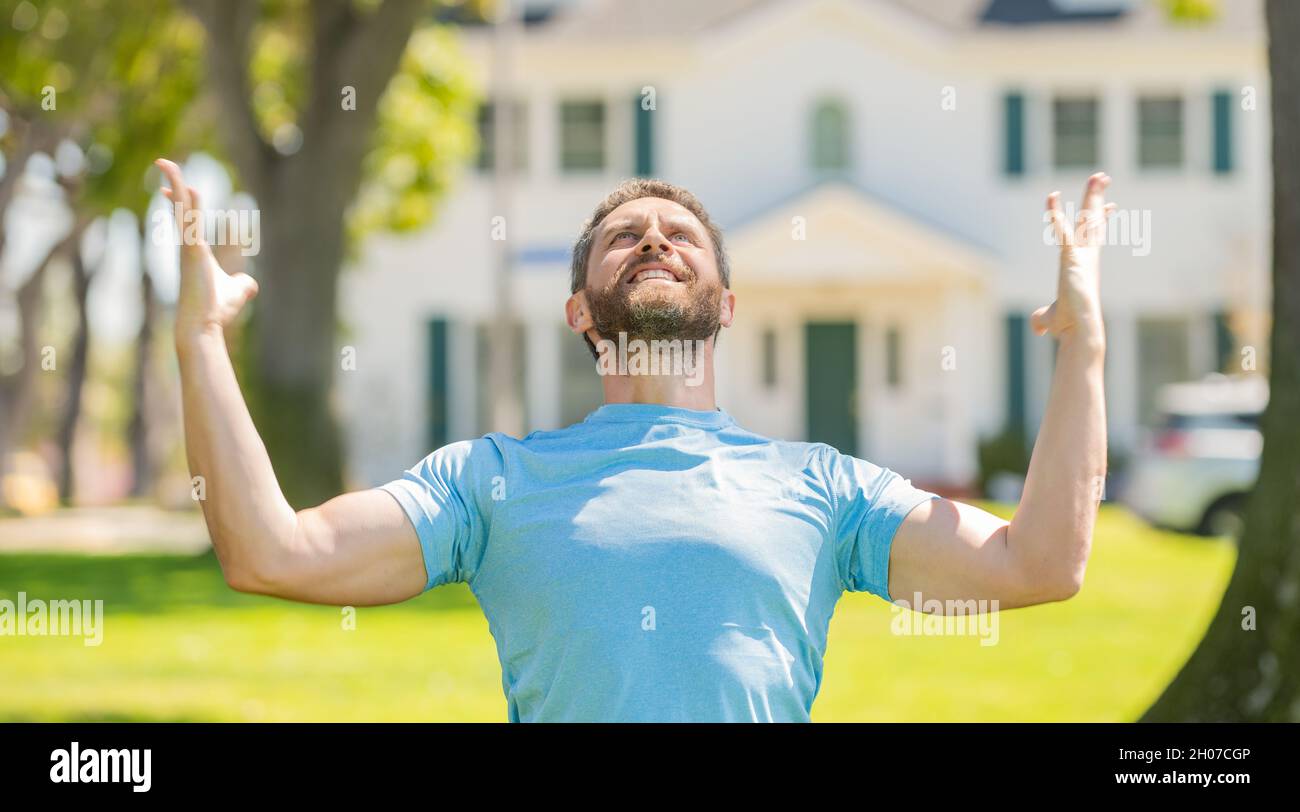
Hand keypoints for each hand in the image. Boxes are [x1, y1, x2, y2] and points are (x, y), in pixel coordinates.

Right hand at [156, 158, 258, 341]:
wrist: (204, 325)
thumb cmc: (216, 310)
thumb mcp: (237, 292)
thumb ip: (243, 284)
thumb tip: (250, 284)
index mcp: (196, 252)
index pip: (188, 219)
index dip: (184, 202)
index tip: (172, 189)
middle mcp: (188, 246)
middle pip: (180, 208)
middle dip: (175, 185)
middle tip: (164, 163)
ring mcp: (187, 247)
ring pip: (181, 208)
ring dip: (175, 184)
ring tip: (165, 162)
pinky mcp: (191, 250)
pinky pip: (187, 219)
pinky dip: (184, 202)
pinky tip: (181, 184)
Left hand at [1032, 171, 1115, 344]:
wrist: (1079, 331)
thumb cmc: (1068, 326)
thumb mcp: (1050, 319)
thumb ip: (1041, 319)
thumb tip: (1036, 328)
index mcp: (1084, 265)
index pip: (1094, 237)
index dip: (1101, 220)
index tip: (1112, 206)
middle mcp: (1087, 256)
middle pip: (1092, 221)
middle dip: (1096, 197)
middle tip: (1102, 176)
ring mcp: (1082, 255)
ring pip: (1086, 219)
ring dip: (1091, 196)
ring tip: (1098, 175)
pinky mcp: (1072, 259)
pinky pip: (1062, 232)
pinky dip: (1055, 215)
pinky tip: (1050, 197)